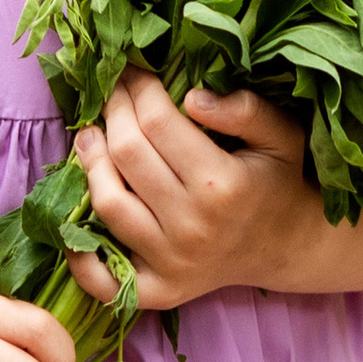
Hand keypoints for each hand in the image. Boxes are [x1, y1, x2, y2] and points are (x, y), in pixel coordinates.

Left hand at [65, 70, 316, 311]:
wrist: (288, 246)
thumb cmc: (280, 181)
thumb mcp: (282, 136)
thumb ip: (245, 110)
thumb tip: (192, 97)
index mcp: (222, 185)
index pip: (157, 123)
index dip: (139, 88)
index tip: (133, 69)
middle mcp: (193, 227)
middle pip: (127, 155)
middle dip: (112, 113)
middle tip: (112, 93)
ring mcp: (171, 263)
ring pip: (108, 203)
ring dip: (90, 163)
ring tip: (90, 136)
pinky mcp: (158, 291)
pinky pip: (102, 278)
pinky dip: (79, 254)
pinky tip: (74, 219)